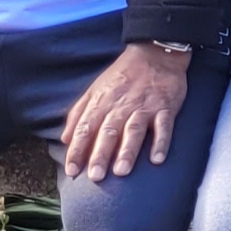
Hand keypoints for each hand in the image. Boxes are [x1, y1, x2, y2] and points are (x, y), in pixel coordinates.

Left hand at [62, 43, 191, 181]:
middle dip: (101, 155)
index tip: (72, 170)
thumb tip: (64, 138)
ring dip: (127, 151)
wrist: (155, 54)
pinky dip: (161, 142)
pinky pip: (163, 126)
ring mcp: (144, 106)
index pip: (86, 128)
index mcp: (102, 102)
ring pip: (134, 130)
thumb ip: (79, 113)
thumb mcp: (95, 89)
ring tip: (122, 171)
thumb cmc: (123, 75)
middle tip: (96, 177)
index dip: (78, 150)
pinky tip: (157, 159)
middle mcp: (121, 105)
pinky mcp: (166, 106)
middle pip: (108, 132)